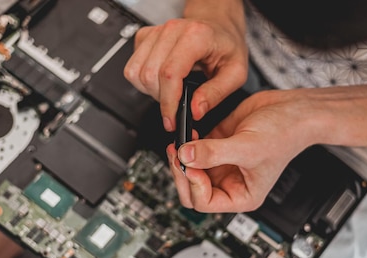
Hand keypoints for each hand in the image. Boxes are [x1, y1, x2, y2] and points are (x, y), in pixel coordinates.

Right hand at [124, 0, 247, 131]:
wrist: (219, 28)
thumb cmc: (226, 46)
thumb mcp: (235, 73)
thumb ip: (216, 94)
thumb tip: (196, 111)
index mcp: (196, 36)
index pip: (169, 73)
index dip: (168, 102)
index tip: (172, 120)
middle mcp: (172, 30)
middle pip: (149, 75)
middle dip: (161, 99)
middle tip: (176, 104)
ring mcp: (156, 32)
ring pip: (135, 72)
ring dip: (149, 91)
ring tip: (169, 92)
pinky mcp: (144, 37)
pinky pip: (131, 67)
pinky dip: (142, 81)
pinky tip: (160, 81)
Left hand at [166, 89, 320, 212]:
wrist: (294, 109)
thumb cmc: (284, 135)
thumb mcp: (247, 147)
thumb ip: (213, 153)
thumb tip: (185, 156)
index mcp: (241, 195)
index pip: (203, 202)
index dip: (193, 184)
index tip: (191, 164)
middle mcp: (230, 182)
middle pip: (191, 190)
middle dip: (182, 173)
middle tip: (177, 154)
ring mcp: (222, 163)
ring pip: (190, 169)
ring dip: (181, 157)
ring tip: (179, 141)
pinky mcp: (218, 144)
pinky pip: (193, 149)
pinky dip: (186, 141)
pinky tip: (187, 130)